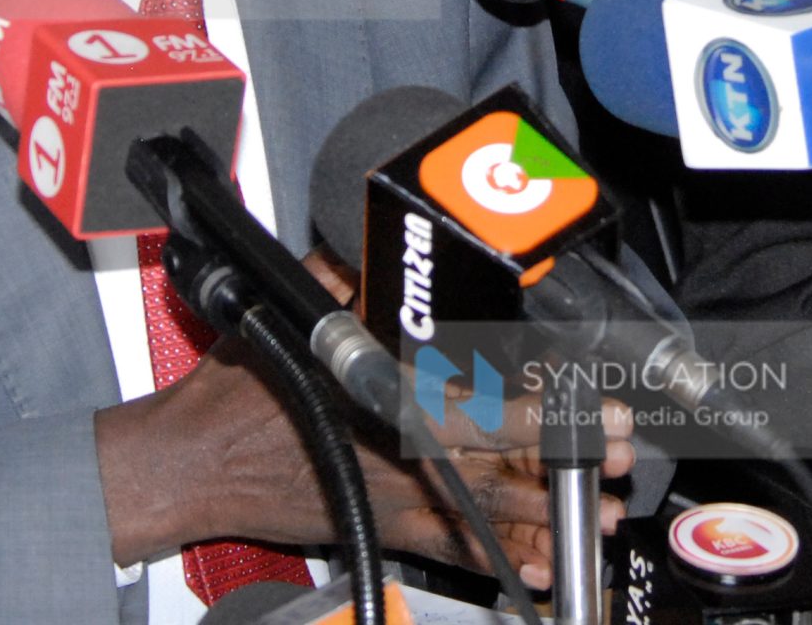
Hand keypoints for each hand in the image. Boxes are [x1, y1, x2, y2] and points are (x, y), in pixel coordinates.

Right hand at [96, 249, 636, 587]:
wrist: (190, 467)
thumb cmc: (235, 398)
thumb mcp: (294, 320)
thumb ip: (344, 280)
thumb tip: (376, 244)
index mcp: (390, 398)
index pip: (487, 405)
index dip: (550, 410)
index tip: (594, 407)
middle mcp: (403, 452)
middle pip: (506, 460)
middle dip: (572, 462)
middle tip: (621, 456)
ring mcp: (399, 497)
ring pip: (492, 511)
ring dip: (554, 513)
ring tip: (606, 514)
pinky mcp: (386, 528)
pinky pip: (455, 551)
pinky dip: (504, 560)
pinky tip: (544, 567)